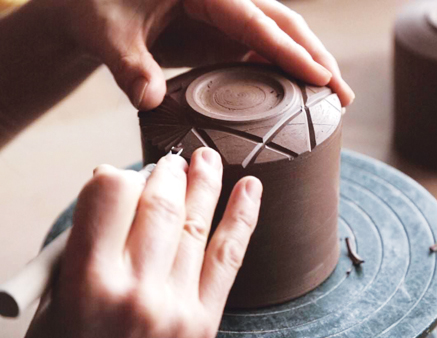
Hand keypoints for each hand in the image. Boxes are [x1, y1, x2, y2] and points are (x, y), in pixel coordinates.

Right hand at [25, 148, 261, 337]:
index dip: (117, 177)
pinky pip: (228, 257)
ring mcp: (177, 306)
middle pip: (161, 204)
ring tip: (206, 158)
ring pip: (197, 224)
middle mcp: (136, 291)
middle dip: (167, 173)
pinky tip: (250, 188)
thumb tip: (116, 187)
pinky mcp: (204, 321)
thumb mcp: (55, 300)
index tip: (120, 178)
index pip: (112, 196)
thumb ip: (83, 245)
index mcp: (87, 283)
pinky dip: (242, 217)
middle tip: (170, 162)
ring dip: (204, 183)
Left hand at [44, 0, 354, 109]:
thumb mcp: (108, 36)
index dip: (289, 52)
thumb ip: (128, 66)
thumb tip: (148, 101)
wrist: (93, 9)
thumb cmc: (97, 11)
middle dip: (316, 57)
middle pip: (282, 23)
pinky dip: (285, 69)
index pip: (256, 22)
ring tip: (335, 97)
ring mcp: (225, 14)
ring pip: (279, 34)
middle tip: (344, 95)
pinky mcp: (222, 31)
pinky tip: (300, 93)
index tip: (322, 78)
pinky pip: (262, 48)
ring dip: (309, 63)